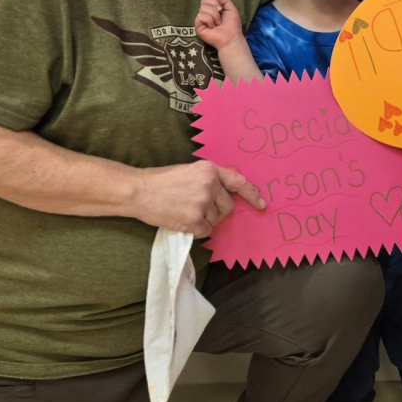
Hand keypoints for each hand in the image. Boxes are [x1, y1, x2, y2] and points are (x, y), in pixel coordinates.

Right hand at [132, 160, 264, 236]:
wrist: (139, 191)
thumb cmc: (162, 180)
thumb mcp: (190, 171)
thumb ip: (210, 180)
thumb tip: (226, 195)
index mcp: (210, 170)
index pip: (238, 182)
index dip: (252, 195)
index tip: (262, 204)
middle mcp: (210, 185)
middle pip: (228, 206)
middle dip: (218, 211)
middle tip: (198, 208)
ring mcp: (202, 203)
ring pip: (216, 220)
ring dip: (205, 221)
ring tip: (185, 211)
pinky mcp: (194, 220)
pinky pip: (206, 231)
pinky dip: (197, 230)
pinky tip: (182, 220)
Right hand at [195, 0, 243, 51]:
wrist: (230, 38)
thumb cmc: (232, 25)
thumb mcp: (231, 8)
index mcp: (214, 9)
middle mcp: (206, 13)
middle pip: (204, 1)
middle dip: (214, 5)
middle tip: (220, 12)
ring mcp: (201, 20)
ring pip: (203, 8)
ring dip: (214, 15)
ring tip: (218, 23)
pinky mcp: (198, 26)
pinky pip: (200, 16)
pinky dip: (209, 20)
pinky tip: (212, 27)